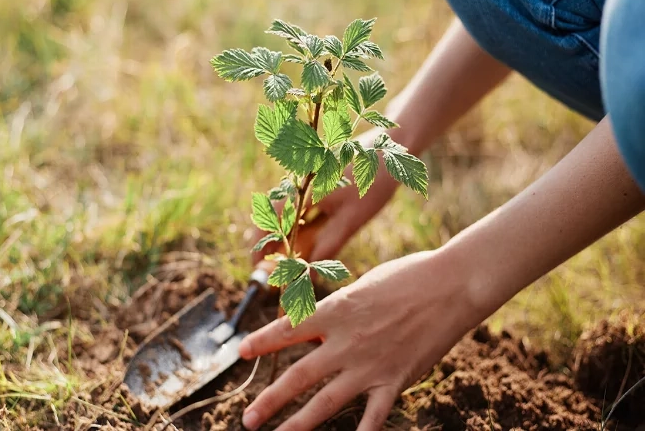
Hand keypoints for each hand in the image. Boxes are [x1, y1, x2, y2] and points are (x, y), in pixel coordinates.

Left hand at [238, 249, 482, 430]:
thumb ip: (339, 312)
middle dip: (270, 400)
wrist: (452, 285)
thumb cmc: (408, 276)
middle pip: (299, 376)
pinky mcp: (395, 380)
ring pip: (326, 402)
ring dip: (298, 423)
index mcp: (336, 310)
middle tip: (248, 418)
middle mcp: (346, 341)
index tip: (241, 352)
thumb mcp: (362, 286)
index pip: (288, 329)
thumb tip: (318, 329)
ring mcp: (370, 365)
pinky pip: (373, 417)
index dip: (261, 342)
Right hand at [249, 124, 400, 266]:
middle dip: (272, 245)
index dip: (261, 246)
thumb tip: (309, 273)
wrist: (391, 145)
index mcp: (301, 189)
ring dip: (285, 237)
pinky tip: (309, 241)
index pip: (269, 220)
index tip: (259, 269)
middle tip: (277, 272)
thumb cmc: (374, 180)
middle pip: (274, 218)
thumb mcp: (352, 219)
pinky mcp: (317, 179)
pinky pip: (300, 206)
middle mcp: (298, 182)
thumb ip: (328, 245)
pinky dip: (299, 226)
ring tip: (292, 262)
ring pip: (287, 213)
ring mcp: (307, 180)